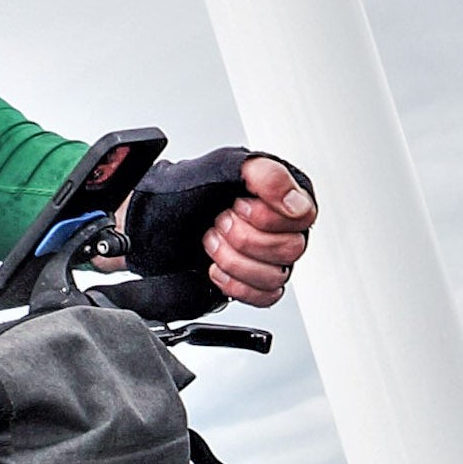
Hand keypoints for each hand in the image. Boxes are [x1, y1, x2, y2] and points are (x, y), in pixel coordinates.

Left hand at [202, 157, 315, 308]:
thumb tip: (294, 201)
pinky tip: (216, 267)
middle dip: (245, 238)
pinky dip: (235, 284)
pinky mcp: (258, 283)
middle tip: (220, 223)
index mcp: (283, 196)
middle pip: (291, 249)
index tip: (239, 206)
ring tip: (213, 242)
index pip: (303, 216)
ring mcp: (273, 258)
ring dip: (235, 261)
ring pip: (276, 277)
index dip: (268, 216)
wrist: (159, 218)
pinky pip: (265, 297)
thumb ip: (266, 174)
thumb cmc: (191, 191)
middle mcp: (283, 228)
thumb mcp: (224, 166)